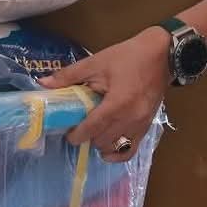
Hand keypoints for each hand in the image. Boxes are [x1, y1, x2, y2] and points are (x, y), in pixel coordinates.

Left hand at [41, 27, 170, 162]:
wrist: (163, 54)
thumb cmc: (129, 56)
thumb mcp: (96, 62)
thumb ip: (69, 75)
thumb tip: (43, 83)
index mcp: (117, 104)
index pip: (91, 129)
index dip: (76, 135)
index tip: (68, 132)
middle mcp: (130, 120)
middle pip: (102, 142)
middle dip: (88, 138)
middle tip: (80, 127)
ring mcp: (141, 125)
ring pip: (116, 149)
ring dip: (101, 144)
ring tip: (95, 132)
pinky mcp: (148, 126)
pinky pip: (131, 150)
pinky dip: (118, 152)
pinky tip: (109, 146)